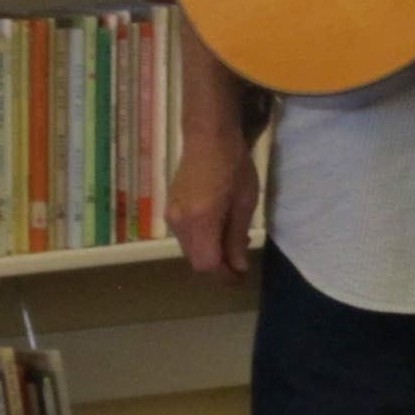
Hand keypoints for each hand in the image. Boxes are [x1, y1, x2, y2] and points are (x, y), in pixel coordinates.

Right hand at [166, 132, 259, 282]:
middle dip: (218, 267)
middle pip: (196, 260)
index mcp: (200, 220)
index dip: (224, 276)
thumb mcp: (244, 202)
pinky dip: (201, 241)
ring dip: (210, 253)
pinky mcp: (169, 209)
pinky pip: (185, 236)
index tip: (241, 277)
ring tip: (233, 241)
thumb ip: (237, 237)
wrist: (207, 137)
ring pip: (190, 250)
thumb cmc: (233, 165)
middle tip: (240, 260)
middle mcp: (180, 222)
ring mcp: (171, 215)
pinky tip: (218, 228)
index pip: (207, 265)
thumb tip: (238, 267)